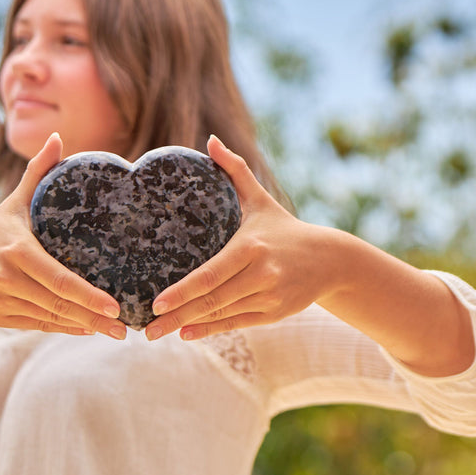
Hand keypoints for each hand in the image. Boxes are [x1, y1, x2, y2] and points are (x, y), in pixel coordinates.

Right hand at [0, 133, 127, 338]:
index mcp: (17, 251)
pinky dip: (62, 328)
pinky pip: (36, 326)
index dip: (89, 296)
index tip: (115, 306)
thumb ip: (37, 172)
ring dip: (82, 326)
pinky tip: (85, 328)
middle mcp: (7, 279)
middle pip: (58, 304)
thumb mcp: (14, 202)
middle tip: (124, 329)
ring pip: (49, 318)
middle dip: (94, 319)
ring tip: (114, 332)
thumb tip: (57, 139)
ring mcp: (1, 301)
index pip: (59, 279)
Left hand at [144, 135, 335, 340]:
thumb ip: (234, 170)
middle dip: (175, 317)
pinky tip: (186, 335)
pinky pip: (236, 324)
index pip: (210, 274)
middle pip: (211, 300)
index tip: (155, 302)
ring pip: (221, 315)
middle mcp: (260, 275)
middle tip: (145, 329)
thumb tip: (211, 139)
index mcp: (250, 248)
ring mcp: (269, 297)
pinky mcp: (274, 314)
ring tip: (156, 333)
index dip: (182, 291)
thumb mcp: (260, 199)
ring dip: (187, 326)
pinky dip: (210, 330)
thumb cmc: (283, 227)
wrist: (330, 259)